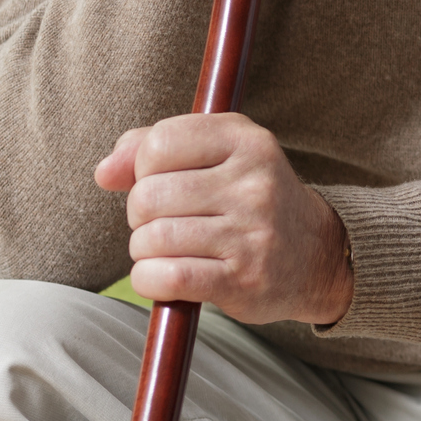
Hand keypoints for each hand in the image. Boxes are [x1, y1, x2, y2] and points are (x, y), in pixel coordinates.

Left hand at [94, 112, 352, 325]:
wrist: (316, 254)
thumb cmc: (249, 199)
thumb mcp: (216, 154)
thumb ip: (151, 149)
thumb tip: (104, 172)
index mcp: (246, 140)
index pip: (159, 144)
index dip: (143, 168)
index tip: (162, 182)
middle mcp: (253, 182)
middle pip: (147, 196)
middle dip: (141, 216)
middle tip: (166, 222)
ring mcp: (250, 232)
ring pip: (152, 239)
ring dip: (145, 251)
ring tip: (169, 250)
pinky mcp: (242, 279)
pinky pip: (166, 277)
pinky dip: (150, 280)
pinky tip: (164, 277)